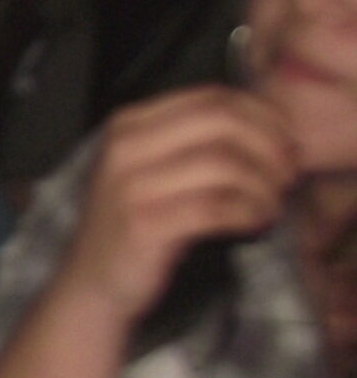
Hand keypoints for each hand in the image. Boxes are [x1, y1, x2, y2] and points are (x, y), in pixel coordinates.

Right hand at [58, 86, 294, 321]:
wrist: (92, 281)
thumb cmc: (134, 222)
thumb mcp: (152, 168)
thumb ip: (193, 141)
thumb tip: (268, 126)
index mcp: (130, 124)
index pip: (211, 96)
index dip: (262, 115)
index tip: (285, 142)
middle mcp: (126, 147)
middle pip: (221, 122)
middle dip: (269, 146)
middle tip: (287, 174)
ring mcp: (131, 186)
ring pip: (224, 164)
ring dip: (263, 185)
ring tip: (271, 203)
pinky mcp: (145, 224)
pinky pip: (217, 208)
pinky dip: (249, 213)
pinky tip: (255, 222)